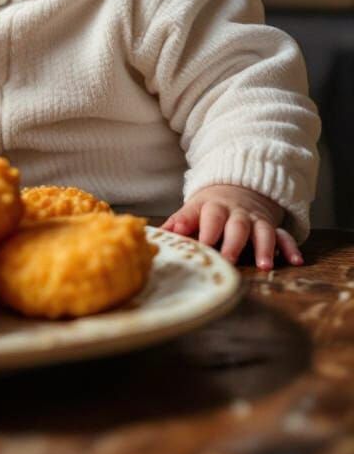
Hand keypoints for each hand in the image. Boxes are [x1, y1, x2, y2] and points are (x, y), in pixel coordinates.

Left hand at [161, 184, 301, 270]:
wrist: (238, 187)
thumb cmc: (210, 207)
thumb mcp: (193, 209)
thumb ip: (179, 222)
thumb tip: (157, 234)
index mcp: (212, 207)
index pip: (207, 215)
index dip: (205, 229)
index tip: (201, 245)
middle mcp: (235, 212)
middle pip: (235, 225)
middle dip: (232, 243)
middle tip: (229, 260)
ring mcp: (255, 219)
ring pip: (261, 231)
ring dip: (263, 248)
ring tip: (264, 266)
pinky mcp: (271, 226)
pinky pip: (284, 235)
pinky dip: (290, 248)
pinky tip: (295, 261)